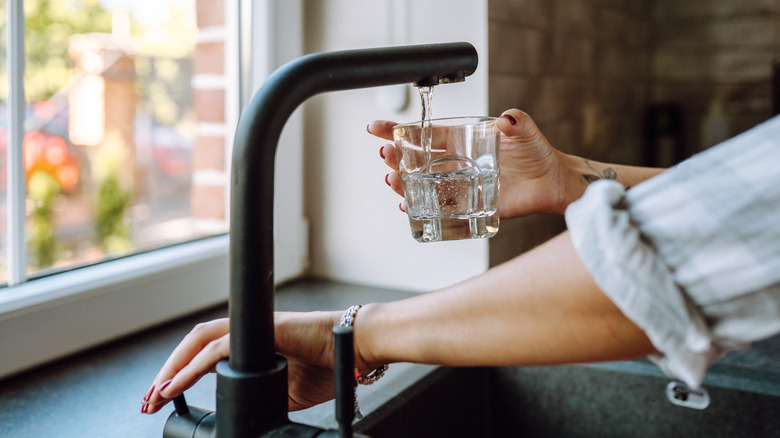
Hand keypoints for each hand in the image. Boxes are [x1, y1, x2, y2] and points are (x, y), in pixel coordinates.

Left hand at [141, 311, 374, 413]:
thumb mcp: (282, 392)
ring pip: (199, 341)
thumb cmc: (326, 364)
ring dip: (172, 368)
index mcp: (249, 345)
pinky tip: (176, 385)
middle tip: (148, 402)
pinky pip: (219, 348)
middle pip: (193, 344)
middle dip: (166, 372)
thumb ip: (255, 395)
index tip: (162, 399)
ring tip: (155, 394)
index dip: (179, 373)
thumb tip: (235, 414)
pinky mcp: (264, 331)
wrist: (354, 350)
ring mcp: (254, 330)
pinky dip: (193, 368)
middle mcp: (247, 332)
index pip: (204, 353)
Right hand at [368, 109, 576, 217]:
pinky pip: (439, 208)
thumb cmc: (536, 152)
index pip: (425, 134)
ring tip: (392, 180)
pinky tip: (408, 205)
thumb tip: (507, 118)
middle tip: (385, 155)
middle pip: (416, 160)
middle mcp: (455, 163)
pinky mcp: (468, 205)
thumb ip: (517, 121)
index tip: (377, 128)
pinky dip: (421, 208)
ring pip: (422, 184)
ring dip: (403, 182)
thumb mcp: (526, 131)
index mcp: (461, 140)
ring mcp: (459, 184)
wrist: (551, 181)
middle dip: (396, 157)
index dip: (399, 130)